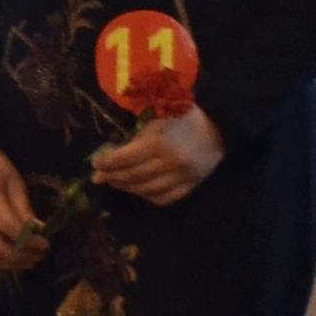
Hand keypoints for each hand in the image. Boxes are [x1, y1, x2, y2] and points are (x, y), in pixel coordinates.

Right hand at [0, 149, 47, 269]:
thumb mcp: (16, 183)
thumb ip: (24, 209)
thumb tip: (38, 233)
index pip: (10, 227)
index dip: (30, 240)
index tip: (45, 245)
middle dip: (19, 256)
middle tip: (38, 257)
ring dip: (7, 263)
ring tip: (26, 262)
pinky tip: (9, 259)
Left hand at [88, 107, 223, 204]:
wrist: (220, 127)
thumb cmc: (183, 118)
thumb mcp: (157, 118)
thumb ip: (137, 136)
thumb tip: (113, 153)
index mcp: (159, 142)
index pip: (125, 159)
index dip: (107, 163)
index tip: (95, 164)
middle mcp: (170, 163)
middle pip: (133, 176)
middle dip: (112, 177)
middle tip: (100, 177)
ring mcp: (182, 177)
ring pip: (147, 190)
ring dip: (127, 188)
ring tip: (116, 182)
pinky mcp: (192, 185)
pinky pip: (165, 198)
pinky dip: (148, 196)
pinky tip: (138, 190)